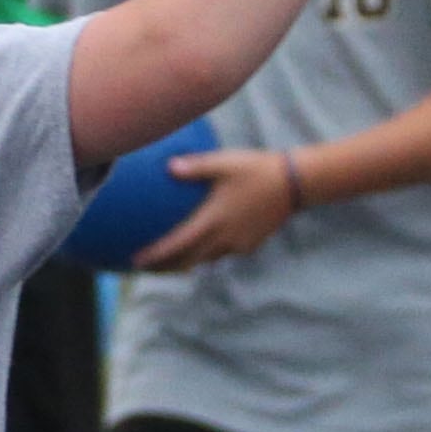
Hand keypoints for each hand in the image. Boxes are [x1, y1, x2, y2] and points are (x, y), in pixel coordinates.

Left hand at [139, 149, 298, 269]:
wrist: (296, 183)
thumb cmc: (257, 169)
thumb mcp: (224, 163)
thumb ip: (195, 166)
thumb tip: (168, 167)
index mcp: (213, 221)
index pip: (177, 246)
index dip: (155, 257)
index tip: (134, 261)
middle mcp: (223, 239)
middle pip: (187, 262)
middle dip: (163, 268)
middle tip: (142, 268)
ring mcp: (238, 245)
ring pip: (204, 260)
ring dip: (184, 263)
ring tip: (167, 262)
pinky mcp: (250, 244)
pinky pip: (222, 254)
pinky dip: (205, 254)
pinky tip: (200, 246)